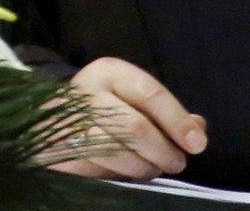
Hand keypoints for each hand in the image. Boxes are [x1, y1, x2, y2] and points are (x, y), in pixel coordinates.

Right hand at [46, 57, 207, 180]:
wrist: (52, 115)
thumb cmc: (106, 104)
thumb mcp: (134, 96)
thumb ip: (167, 112)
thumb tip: (197, 130)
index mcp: (108, 72)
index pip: (149, 93)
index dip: (177, 120)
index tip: (197, 144)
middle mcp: (84, 94)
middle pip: (133, 127)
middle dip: (162, 150)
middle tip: (177, 162)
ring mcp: (65, 124)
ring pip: (115, 153)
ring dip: (143, 167)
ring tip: (153, 168)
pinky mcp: (56, 153)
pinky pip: (95, 172)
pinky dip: (119, 176)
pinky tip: (127, 172)